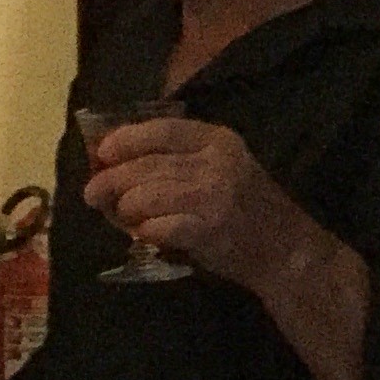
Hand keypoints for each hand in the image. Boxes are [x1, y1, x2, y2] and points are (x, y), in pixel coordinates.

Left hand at [85, 114, 336, 289]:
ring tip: (125, 218)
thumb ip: (177, 159)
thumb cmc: (244, 207)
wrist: (285, 249)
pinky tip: (147, 235)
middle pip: (146, 165)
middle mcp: (216, 162)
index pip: (161, 130)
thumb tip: (112, 161)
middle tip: (94, 194)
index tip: (102, 153)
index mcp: (217, 140)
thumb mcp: (220, 167)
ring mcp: (214, 195)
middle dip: (111, 181)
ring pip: (145, 196)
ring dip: (126, 210)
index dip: (125, 139)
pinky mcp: (209, 228)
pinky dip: (145, 232)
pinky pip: (157, 226)